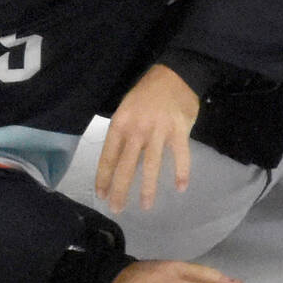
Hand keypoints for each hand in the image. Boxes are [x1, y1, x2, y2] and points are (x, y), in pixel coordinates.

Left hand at [96, 64, 198, 211]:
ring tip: (145, 206)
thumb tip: (120, 164)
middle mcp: (137, 129)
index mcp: (121, 123)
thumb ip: (124, 135)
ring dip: (147, 188)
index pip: (108, 155)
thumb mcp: (127, 109)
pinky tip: (180, 188)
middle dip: (120, 189)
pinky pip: (181, 156)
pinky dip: (181, 173)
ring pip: (151, 165)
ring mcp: (159, 131)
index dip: (104, 177)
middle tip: (117, 209)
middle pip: (126, 165)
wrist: (175, 74)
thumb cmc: (147, 93)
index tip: (101, 195)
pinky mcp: (179, 130)